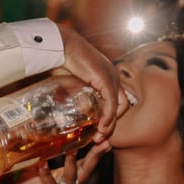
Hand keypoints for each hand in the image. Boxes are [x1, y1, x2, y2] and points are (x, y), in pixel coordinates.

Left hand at [7, 142, 111, 183]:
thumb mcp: (30, 174)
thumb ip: (35, 160)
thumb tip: (33, 141)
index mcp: (65, 178)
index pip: (83, 162)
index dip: (92, 149)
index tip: (102, 134)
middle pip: (86, 169)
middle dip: (95, 155)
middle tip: (103, 141)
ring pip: (73, 179)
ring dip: (72, 164)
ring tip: (72, 149)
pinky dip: (47, 176)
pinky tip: (44, 165)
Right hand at [54, 25, 126, 142]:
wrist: (61, 47)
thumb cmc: (62, 61)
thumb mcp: (70, 82)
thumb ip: (73, 95)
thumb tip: (65, 108)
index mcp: (108, 76)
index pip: (116, 101)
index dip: (110, 116)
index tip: (98, 129)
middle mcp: (114, 76)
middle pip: (122, 106)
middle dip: (112, 123)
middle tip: (100, 137)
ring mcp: (112, 77)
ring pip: (120, 107)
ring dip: (111, 124)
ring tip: (100, 136)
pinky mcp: (106, 80)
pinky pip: (112, 104)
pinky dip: (108, 117)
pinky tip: (102, 127)